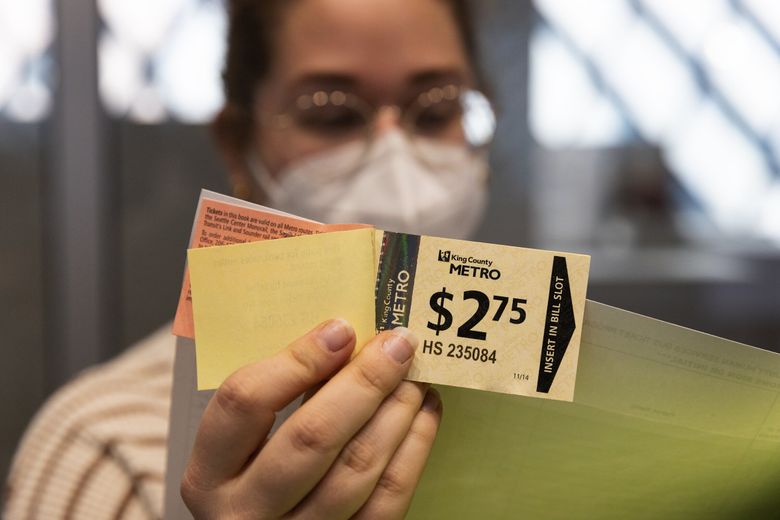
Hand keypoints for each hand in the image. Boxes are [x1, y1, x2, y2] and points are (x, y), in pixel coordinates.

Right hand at [181, 319, 442, 518]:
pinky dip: (414, 448)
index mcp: (209, 474)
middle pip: (311, 436)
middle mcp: (245, 512)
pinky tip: (424, 413)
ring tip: (414, 376)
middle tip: (397, 344)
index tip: (340, 330)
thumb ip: (276, 398)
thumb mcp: (242, 447)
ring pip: (357, 468)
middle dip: (364, 382)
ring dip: (395, 412)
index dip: (297, 360)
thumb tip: (342, 338)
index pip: (244, 402)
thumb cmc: (256, 481)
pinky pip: (389, 499)